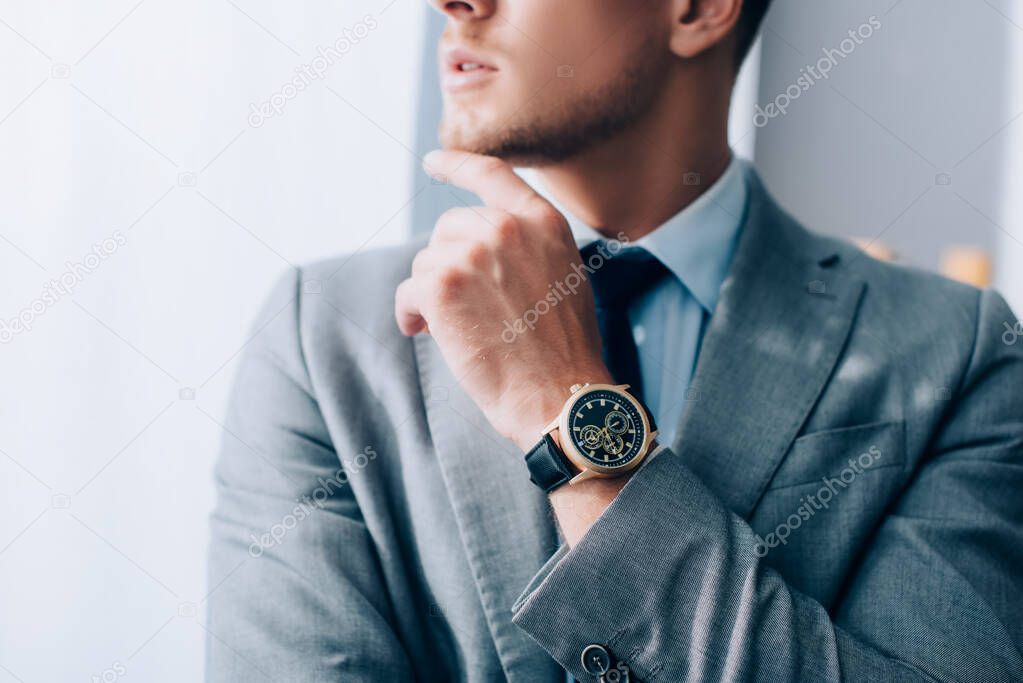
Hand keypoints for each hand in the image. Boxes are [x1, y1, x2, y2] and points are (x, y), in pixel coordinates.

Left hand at [395, 150, 613, 450]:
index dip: (457, 165)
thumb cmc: (563, 351)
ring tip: (457, 330)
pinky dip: (412, 315)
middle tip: (464, 307)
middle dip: (449, 265)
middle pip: (449, 229)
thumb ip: (527, 246)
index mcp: (542, 221)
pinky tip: (426, 334)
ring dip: (433, 295)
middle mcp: (506, 227)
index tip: (434, 162)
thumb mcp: (563, 277)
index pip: (491, 174)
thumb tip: (477, 243)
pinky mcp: (441, 285)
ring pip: (427, 262)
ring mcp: (472, 253)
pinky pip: (408, 292)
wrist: (560, 396)